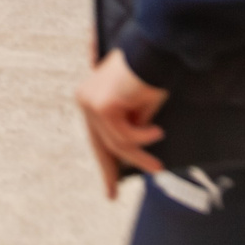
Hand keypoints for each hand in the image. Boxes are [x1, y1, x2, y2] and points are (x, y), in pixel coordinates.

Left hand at [75, 49, 166, 198]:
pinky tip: (157, 131)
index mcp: (91, 97)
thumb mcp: (140, 106)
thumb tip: (132, 155)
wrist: (156, 49)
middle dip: (109, 171)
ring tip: (158, 166)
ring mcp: (91, 102)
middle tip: (112, 195)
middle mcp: (85, 99)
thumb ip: (132, 126)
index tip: (110, 187)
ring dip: (140, 157)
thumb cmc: (152, 72)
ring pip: (116, 144)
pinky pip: (125, 136)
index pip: (96, 136)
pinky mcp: (103, 106)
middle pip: (99, 144)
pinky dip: (143, 138)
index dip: (104, 162)